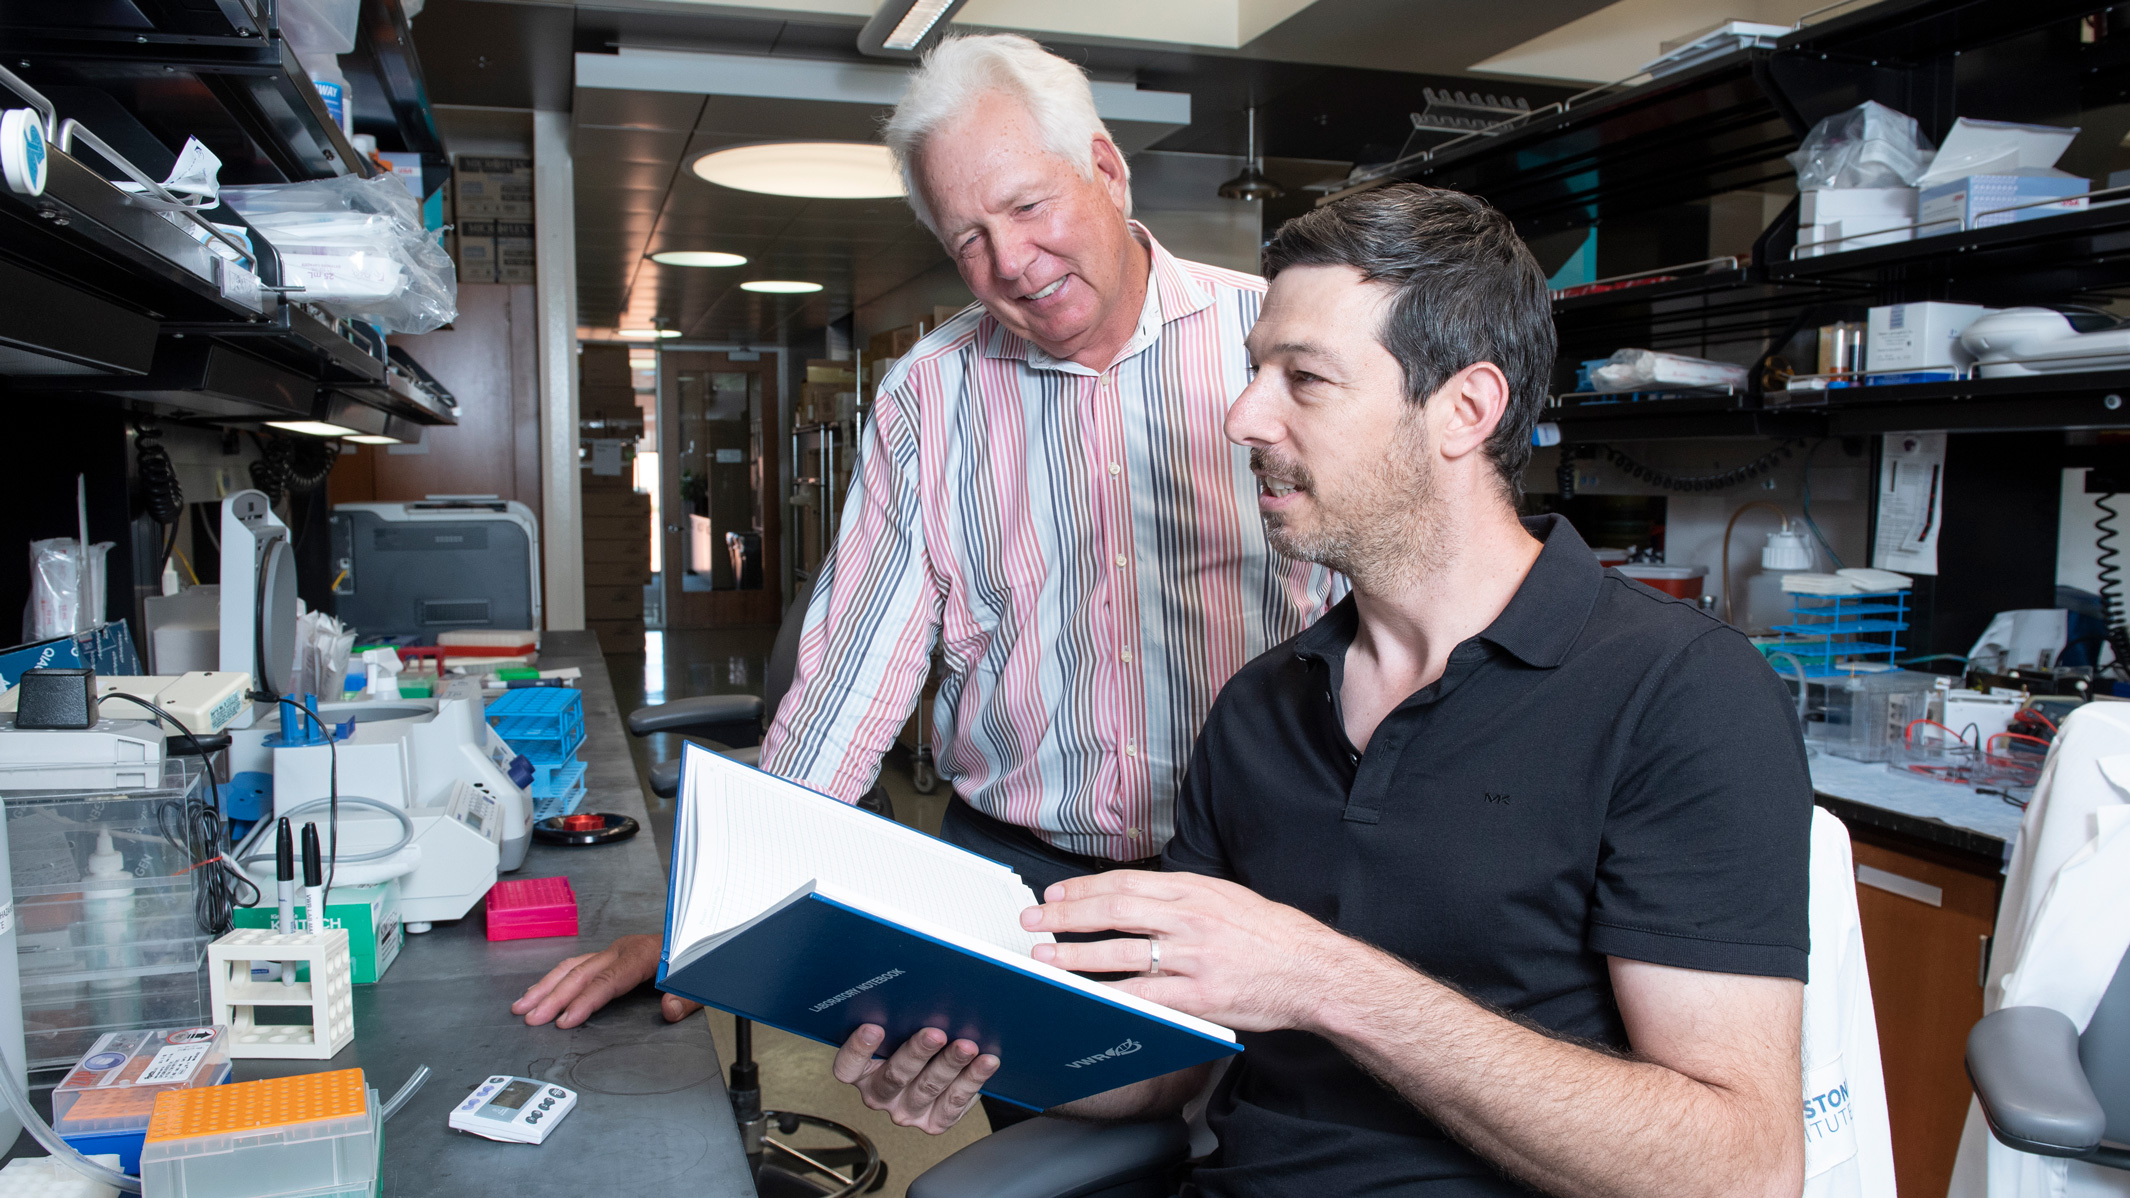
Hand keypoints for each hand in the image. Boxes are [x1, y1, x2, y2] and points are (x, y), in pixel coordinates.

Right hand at [511, 934, 700, 1027]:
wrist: (699, 938)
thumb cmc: (695, 959)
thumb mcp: (700, 981)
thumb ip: (687, 998)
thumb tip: (669, 1010)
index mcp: (643, 954)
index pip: (608, 981)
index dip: (585, 1001)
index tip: (565, 1020)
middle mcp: (622, 949)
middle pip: (582, 974)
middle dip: (553, 997)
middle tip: (531, 1017)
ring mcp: (613, 951)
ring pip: (572, 967)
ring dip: (546, 987)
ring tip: (523, 1006)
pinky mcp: (609, 956)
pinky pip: (576, 965)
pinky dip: (554, 979)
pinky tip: (540, 992)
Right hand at [831, 1024, 997, 1133]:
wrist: (939, 1071)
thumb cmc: (911, 1039)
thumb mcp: (897, 1030)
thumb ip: (897, 1019)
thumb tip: (915, 991)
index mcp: (862, 1073)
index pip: (848, 1068)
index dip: (858, 1050)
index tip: (873, 1027)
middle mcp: (881, 1095)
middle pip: (895, 1076)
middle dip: (917, 1052)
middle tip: (935, 1033)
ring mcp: (908, 1110)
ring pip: (928, 1088)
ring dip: (950, 1064)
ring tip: (966, 1046)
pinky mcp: (935, 1121)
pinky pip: (955, 1103)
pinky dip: (973, 1080)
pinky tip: (986, 1062)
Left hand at [1022, 870, 1354, 1033]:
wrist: (1314, 971)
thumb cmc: (1272, 936)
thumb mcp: (1227, 898)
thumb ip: (1183, 897)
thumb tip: (1136, 897)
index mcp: (1195, 890)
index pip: (1126, 883)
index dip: (1083, 889)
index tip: (1054, 895)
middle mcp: (1191, 918)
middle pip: (1115, 911)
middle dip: (1068, 916)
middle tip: (1035, 921)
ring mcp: (1194, 957)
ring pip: (1122, 952)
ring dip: (1078, 955)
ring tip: (1047, 957)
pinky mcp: (1200, 995)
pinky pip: (1146, 994)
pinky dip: (1111, 995)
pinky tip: (1088, 997)